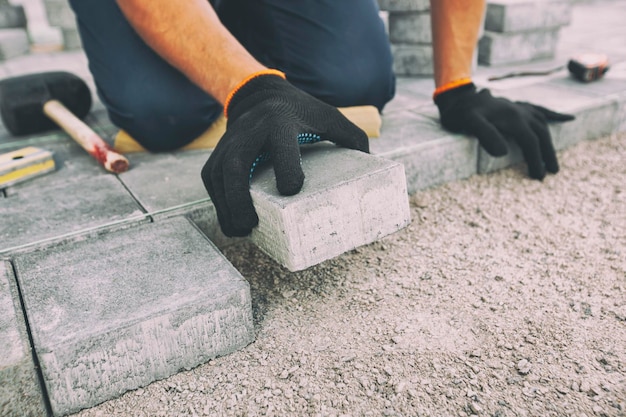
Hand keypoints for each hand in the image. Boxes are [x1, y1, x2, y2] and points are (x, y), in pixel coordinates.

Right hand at [201, 73, 368, 236]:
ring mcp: (229, 143)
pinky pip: (212, 182)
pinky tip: (233, 224)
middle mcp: (250, 131)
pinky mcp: (217, 154)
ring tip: (242, 231)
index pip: (281, 145)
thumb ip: (351, 136)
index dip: (286, 167)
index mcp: (280, 122)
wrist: (259, 95)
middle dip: (239, 198)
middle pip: (235, 165)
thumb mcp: (328, 116)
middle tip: (252, 225)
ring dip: (226, 207)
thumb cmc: (301, 112)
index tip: (292, 190)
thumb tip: (372, 165)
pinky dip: (220, 205)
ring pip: (218, 177)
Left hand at [434, 83, 574, 179]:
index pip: (531, 142)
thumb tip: (503, 153)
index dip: (536, 159)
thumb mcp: (469, 123)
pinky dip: (554, 116)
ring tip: (552, 159)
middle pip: (542, 134)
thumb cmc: (461, 113)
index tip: (539, 176)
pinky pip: (541, 110)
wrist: (458, 97)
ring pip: (543, 124)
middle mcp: (521, 111)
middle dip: (548, 154)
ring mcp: (520, 108)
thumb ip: (485, 135)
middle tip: (552, 172)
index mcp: (513, 118)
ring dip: (549, 141)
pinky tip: (568, 119)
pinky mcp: (517, 106)